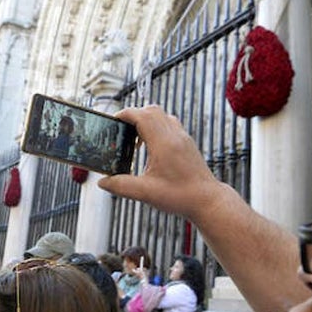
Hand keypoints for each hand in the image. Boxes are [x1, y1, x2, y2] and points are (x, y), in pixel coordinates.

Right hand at [98, 106, 223, 216]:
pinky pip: (170, 124)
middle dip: (134, 115)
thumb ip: (121, 186)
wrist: (207, 200)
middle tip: (122, 129)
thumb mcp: (145, 193)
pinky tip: (151, 147)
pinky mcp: (188, 143)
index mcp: (163, 143)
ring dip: (147, 120)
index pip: (142, 116)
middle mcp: (175, 136)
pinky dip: (157, 127)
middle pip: (152, 110)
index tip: (114, 120)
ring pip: (162, 115)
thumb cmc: (181, 196)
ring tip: (135, 138)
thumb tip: (103, 183)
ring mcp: (183, 137)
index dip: (125, 114)